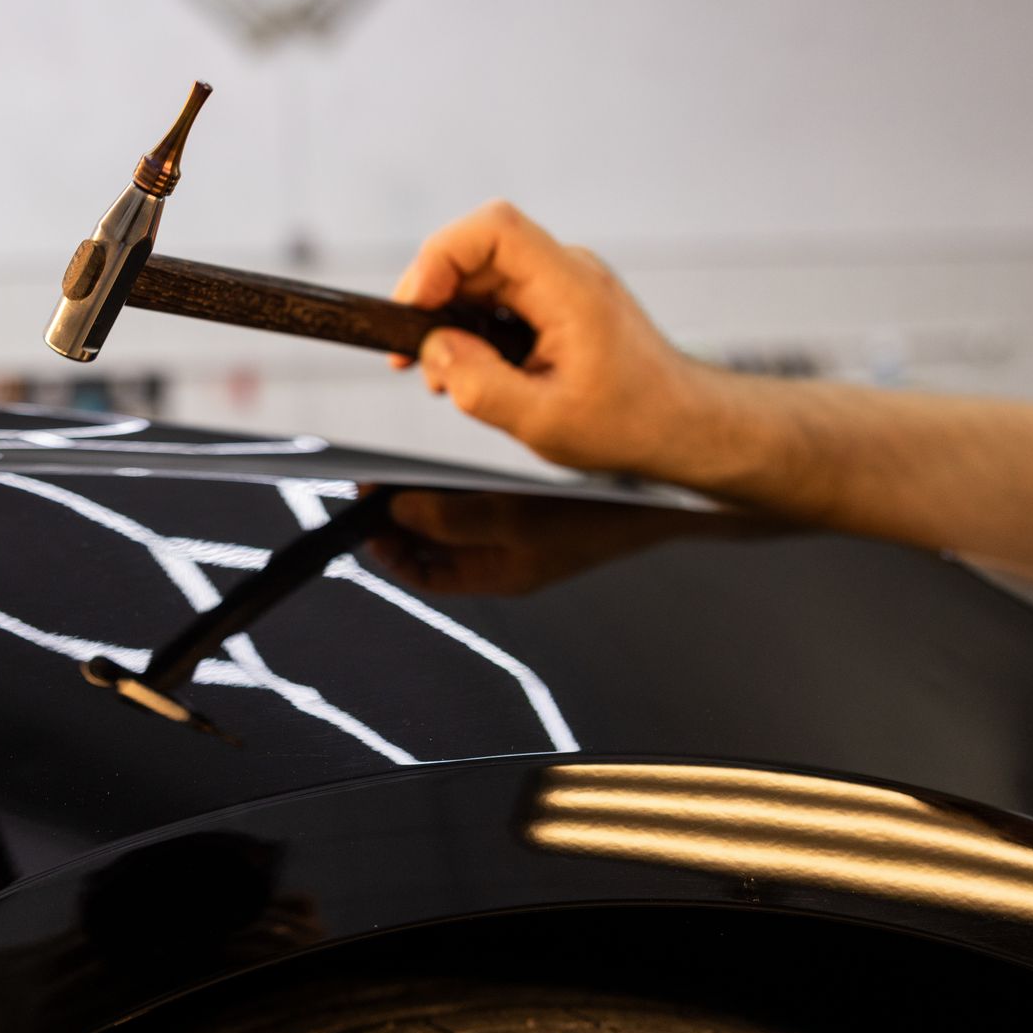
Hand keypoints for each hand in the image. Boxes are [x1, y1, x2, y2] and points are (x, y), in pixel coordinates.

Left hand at [369, 487, 772, 595]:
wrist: (670, 487)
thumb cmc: (606, 511)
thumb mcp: (516, 517)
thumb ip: (450, 519)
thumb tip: (399, 513)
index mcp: (498, 574)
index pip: (420, 571)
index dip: (384, 545)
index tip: (362, 511)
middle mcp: (504, 558)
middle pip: (429, 546)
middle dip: (397, 518)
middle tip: (372, 486)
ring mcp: (518, 533)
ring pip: (450, 521)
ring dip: (421, 498)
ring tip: (397, 475)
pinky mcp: (533, 506)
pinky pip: (478, 499)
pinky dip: (454, 481)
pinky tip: (446, 458)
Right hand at [393, 200, 706, 473]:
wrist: (680, 425)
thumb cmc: (630, 421)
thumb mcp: (544, 420)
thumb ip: (480, 386)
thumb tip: (433, 352)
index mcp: (571, 289)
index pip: (494, 229)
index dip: (440, 256)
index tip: (416, 307)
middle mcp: (567, 272)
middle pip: (477, 250)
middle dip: (432, 296)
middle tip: (412, 356)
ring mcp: (562, 283)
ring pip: (482, 274)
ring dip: (449, 316)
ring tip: (443, 373)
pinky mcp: (556, 301)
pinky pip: (498, 295)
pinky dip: (471, 326)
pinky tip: (470, 369)